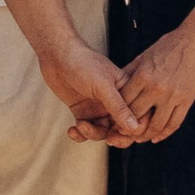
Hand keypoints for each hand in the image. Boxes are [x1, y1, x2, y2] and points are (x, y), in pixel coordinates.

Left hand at [43, 29, 143, 144]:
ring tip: (81, 125)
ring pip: (103, 132)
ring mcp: (98, 107)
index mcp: (125, 90)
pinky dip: (80, 134)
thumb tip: (135, 128)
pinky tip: (72, 130)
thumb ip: (118, 107)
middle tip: (107, 139)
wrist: (57, 55)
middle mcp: (113, 101)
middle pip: (122, 128)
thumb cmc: (83, 63)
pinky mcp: (82, 111)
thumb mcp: (103, 85)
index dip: (133, 128)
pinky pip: (86, 130)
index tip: (121, 132)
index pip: (138, 115)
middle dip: (115, 137)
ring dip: (92, 133)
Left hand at [121, 20, 194, 142]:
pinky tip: (157, 137)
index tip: (111, 120)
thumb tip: (115, 86)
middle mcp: (157, 88)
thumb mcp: (145, 55)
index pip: (124, 101)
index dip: (115, 113)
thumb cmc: (169, 46)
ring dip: (145, 135)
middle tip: (121, 134)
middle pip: (137, 116)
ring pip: (156, 125)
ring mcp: (173, 96)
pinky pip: (174, 123)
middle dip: (127, 128)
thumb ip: (130, 72)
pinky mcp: (187, 100)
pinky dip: (164, 134)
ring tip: (139, 138)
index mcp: (143, 75)